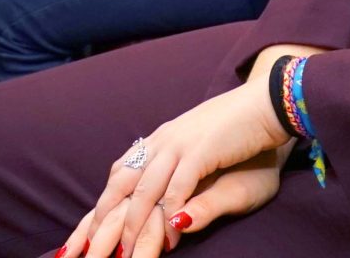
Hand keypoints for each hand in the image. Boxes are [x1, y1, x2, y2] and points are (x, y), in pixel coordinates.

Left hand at [59, 78, 290, 257]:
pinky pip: (179, 188)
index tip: (84, 233)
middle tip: (89, 250)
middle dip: (102, 220)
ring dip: (133, 224)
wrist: (265, 105)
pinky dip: (171, 214)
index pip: (118, 175)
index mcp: (158, 141)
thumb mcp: (199, 159)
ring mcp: (179, 145)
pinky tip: (170, 237)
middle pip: (121, 185)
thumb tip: (159, 203)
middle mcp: (161, 142)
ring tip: (124, 253)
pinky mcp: (201, 151)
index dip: (100, 205)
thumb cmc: (235, 136)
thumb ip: (176, 179)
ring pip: (145, 191)